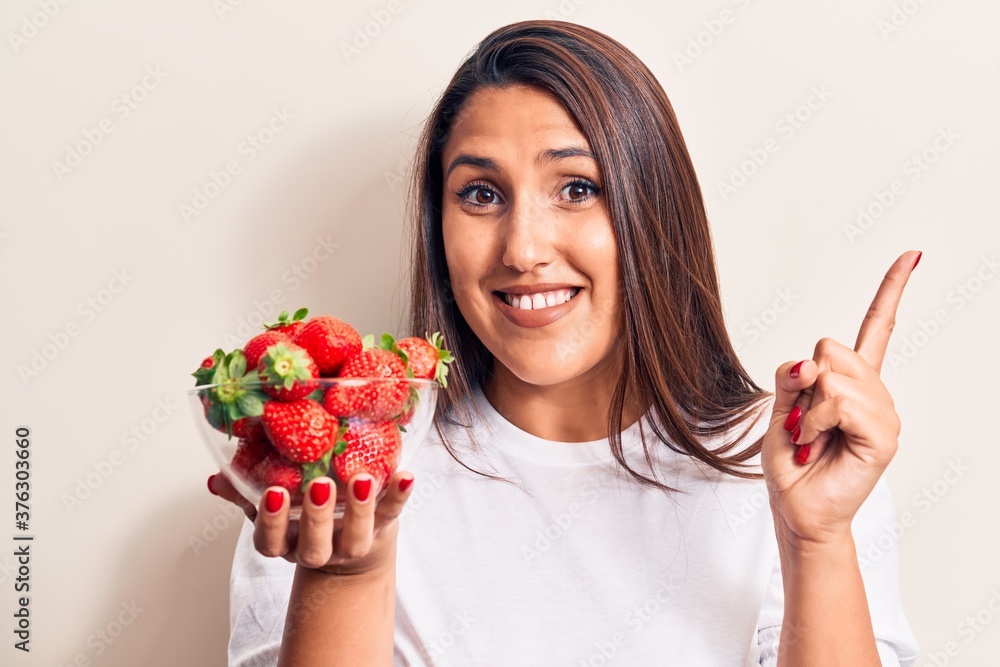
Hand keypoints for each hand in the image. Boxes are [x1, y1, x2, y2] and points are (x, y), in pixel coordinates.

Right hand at [209, 471, 415, 574]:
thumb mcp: (271, 509)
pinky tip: (405, 475)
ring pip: (356, 538)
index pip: (270, 542)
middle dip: (316, 517)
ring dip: (359, 509)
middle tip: (318, 485)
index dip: (271, 522)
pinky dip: (400, 495)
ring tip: (361, 478)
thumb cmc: (303, 518)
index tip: (273, 493)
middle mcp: (319, 549)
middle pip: (314, 546)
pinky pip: (392, 514)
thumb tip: (216, 478)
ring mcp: (352, 543)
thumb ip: (244, 492)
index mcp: (286, 543)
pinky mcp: (383, 527)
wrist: (353, 550)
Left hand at [761, 250, 920, 545]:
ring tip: (809, 437)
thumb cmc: (790, 464)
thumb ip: (789, 380)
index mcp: (852, 381)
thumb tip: (806, 363)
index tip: (912, 254)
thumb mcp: (777, 411)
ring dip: (805, 410)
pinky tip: (816, 444)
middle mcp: (873, 392)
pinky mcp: (883, 436)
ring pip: (833, 377)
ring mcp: (883, 414)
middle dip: (803, 382)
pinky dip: (815, 422)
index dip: (891, 290)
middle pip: (831, 348)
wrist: (797, 509)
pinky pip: (841, 403)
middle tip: (801, 421)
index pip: (876, 327)